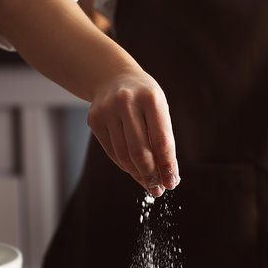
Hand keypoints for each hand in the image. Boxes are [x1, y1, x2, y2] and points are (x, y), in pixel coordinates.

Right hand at [87, 71, 179, 196]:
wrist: (113, 77)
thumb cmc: (144, 98)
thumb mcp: (159, 110)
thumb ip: (163, 140)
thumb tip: (168, 176)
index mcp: (151, 98)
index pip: (161, 140)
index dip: (167, 165)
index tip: (172, 183)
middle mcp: (127, 102)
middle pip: (140, 151)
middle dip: (151, 175)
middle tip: (158, 190)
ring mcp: (107, 110)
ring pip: (124, 155)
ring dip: (138, 174)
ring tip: (149, 184)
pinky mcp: (95, 119)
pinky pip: (112, 152)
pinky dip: (125, 165)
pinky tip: (134, 171)